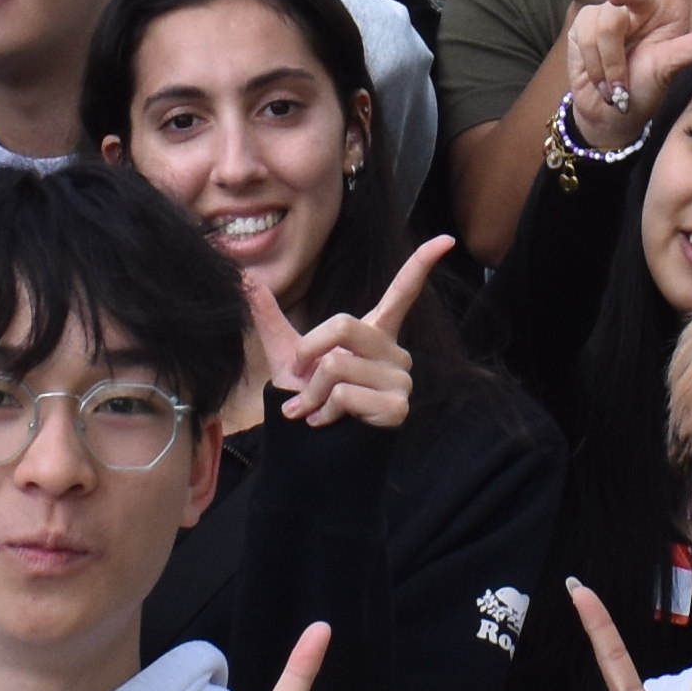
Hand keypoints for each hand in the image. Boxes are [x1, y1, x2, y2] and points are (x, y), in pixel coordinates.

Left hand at [246, 236, 448, 436]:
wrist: (311, 451)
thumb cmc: (309, 401)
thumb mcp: (287, 356)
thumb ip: (271, 317)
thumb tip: (245, 279)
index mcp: (376, 333)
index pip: (403, 292)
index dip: (422, 264)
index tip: (446, 239)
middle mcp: (395, 352)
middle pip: (343, 325)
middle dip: (308, 352)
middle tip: (300, 378)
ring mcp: (401, 379)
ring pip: (337, 367)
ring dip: (311, 392)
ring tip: (313, 409)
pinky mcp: (398, 407)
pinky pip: (345, 395)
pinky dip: (324, 411)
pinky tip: (327, 423)